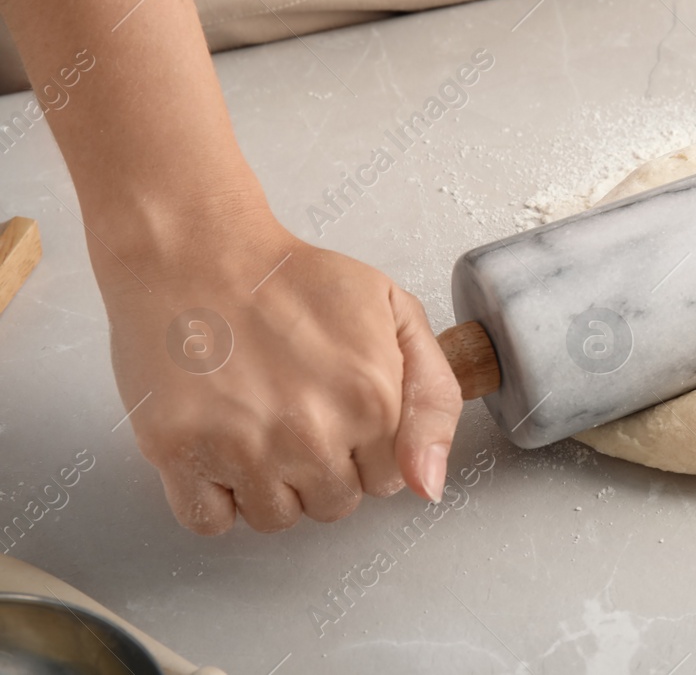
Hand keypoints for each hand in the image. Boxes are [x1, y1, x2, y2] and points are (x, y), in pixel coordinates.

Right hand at [94, 200, 462, 533]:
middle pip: (333, 504)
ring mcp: (243, 449)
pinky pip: (209, 522)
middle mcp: (311, 434)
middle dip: (323, 468)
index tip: (344, 413)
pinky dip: (215, 498)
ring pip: (275, 519)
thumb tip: (427, 485)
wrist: (199, 254)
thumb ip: (434, 398)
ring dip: (270, 485)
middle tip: (298, 411)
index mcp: (371, 401)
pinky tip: (222, 448)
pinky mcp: (179, 454)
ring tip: (259, 423)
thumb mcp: (396, 313)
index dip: (368, 449)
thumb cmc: (293, 279)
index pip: (389, 480)